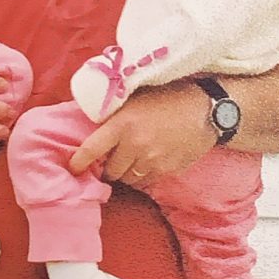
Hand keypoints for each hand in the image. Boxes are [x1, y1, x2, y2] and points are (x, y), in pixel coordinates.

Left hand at [69, 83, 216, 187]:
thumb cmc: (168, 97)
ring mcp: (152, 161)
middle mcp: (135, 145)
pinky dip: (144, 175)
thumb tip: (93, 123)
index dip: (79, 161)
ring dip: (127, 172)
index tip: (73, 168)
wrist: (205, 110)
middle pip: (111, 171)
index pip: (92, 149)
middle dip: (109, 166)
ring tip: (133, 158)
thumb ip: (115, 113)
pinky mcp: (167, 171)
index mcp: (123, 124)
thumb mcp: (136, 98)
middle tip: (114, 157)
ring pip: (128, 179)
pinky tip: (150, 160)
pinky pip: (146, 181)